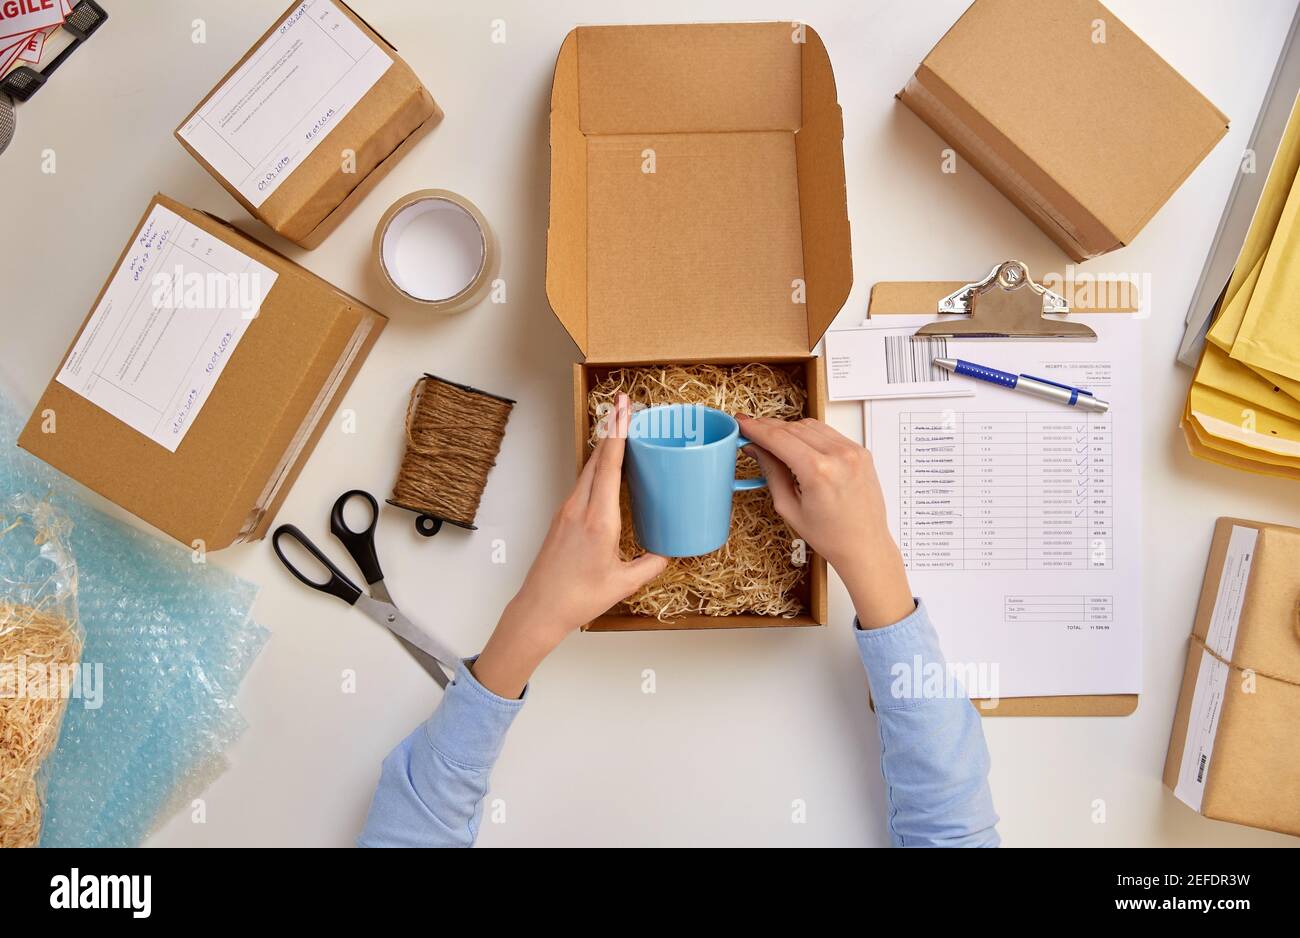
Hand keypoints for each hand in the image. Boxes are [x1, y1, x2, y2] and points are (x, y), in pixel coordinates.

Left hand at [472, 395, 667, 696]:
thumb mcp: (624, 583)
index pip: (610, 466)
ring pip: (588, 467)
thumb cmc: (578, 598)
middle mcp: (580, 508)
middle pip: (597, 457)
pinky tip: (607, 464)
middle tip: (626, 403)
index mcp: (599, 520)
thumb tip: (670, 550)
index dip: (619, 434)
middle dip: (612, 427)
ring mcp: (567, 510)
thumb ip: (652, 564)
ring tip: (619, 425)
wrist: (540, 608)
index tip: (625, 408)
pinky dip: (598, 465)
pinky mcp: (562, 516)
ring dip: (605, 445)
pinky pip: (583, 482)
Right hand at [736, 416, 913, 629]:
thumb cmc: (831, 536)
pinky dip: (809, 434)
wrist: (864, 546)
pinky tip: (798, 444)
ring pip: (811, 425)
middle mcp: (839, 456)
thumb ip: (771, 472)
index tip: (743, 424)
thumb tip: (756, 449)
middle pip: (793, 427)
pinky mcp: (861, 451)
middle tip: (752, 432)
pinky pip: (828, 432)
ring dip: (788, 428)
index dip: (756, 428)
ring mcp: (853, 451)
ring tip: (773, 440)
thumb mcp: (789, 507)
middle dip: (769, 427)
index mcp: (819, 471)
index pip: (779, 438)